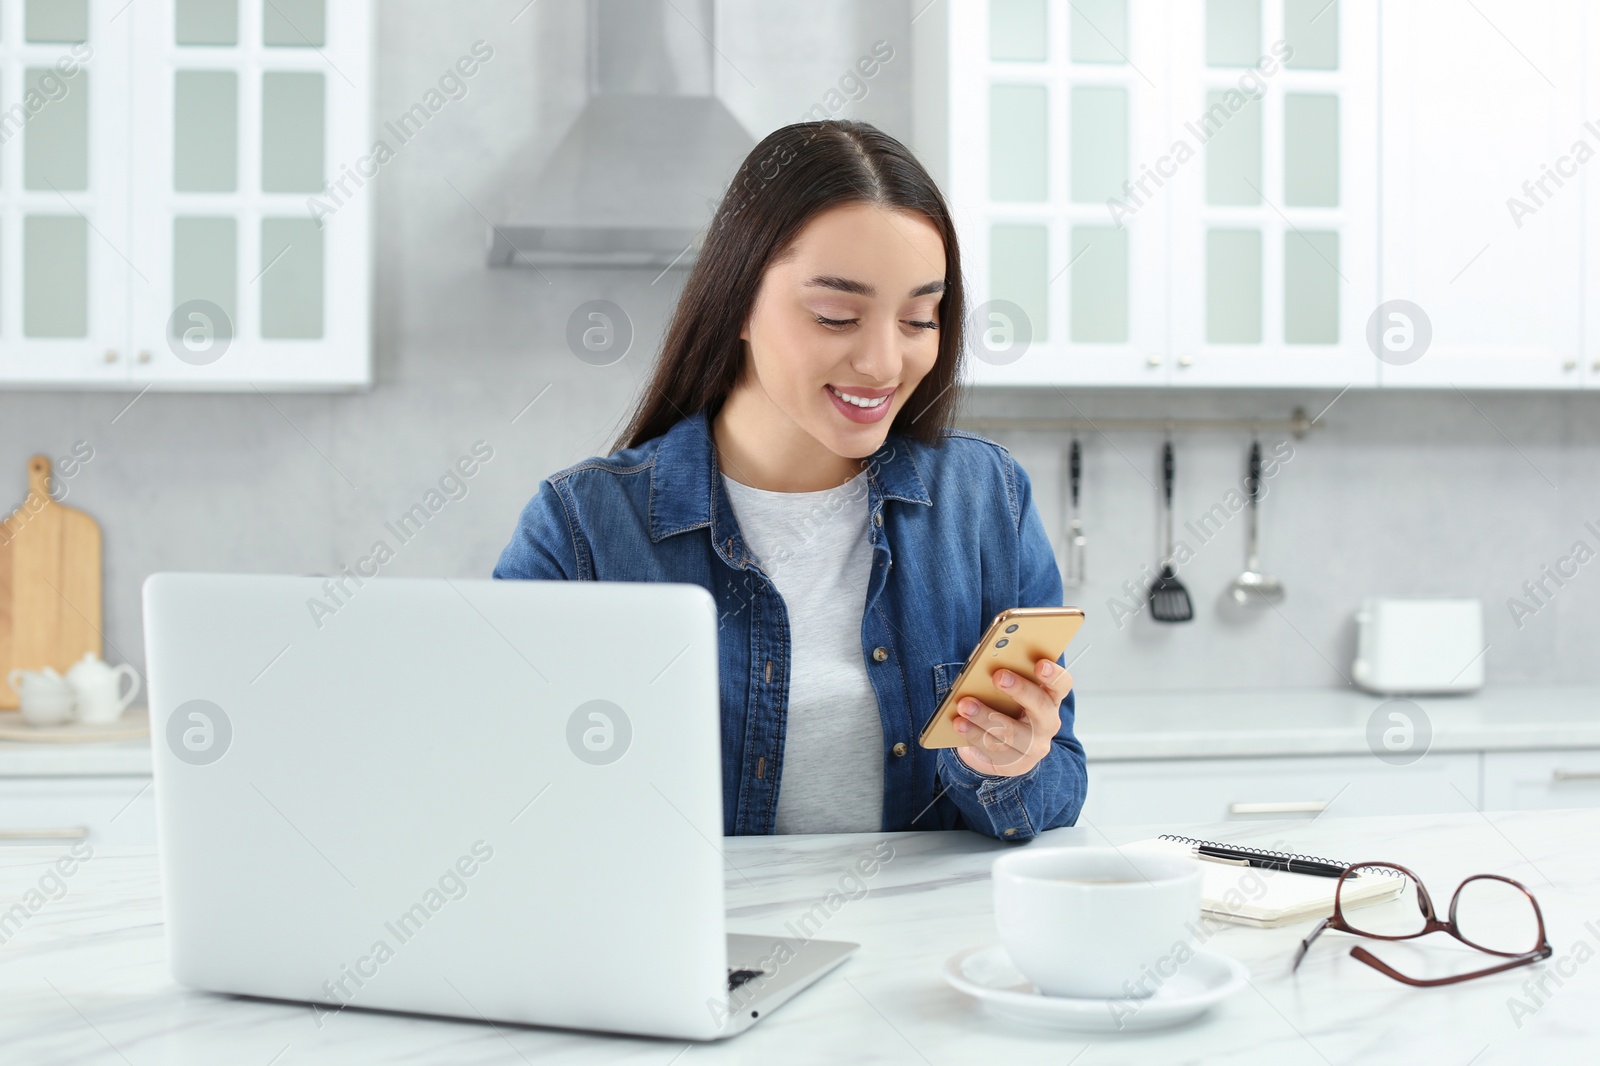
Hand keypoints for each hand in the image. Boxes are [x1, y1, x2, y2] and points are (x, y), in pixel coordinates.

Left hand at [953, 658, 1073, 776]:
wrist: (1006, 749)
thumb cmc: (1006, 709)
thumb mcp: (1009, 693)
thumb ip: (1006, 678)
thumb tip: (985, 665)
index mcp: (1050, 697)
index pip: (1061, 684)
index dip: (1053, 674)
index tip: (1040, 664)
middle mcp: (1048, 722)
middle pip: (1041, 705)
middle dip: (1019, 689)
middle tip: (998, 676)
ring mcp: (1035, 746)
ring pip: (1012, 732)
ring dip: (985, 716)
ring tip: (964, 704)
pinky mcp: (1017, 764)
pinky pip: (995, 750)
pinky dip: (973, 734)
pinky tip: (958, 723)